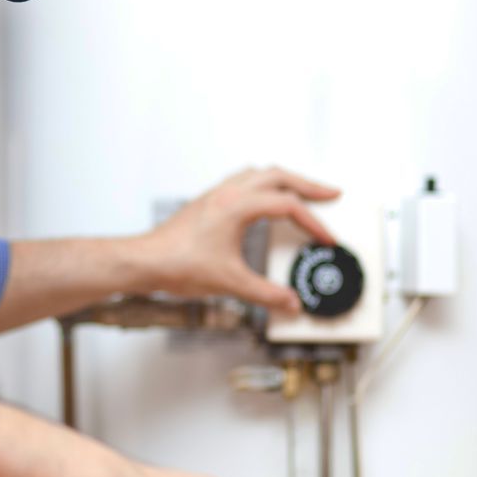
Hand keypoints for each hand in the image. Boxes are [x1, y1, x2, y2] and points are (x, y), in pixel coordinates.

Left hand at [140, 167, 340, 312]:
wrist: (144, 261)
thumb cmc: (177, 265)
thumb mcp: (230, 283)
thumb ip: (266, 294)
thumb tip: (290, 302)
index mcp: (237, 206)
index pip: (287, 206)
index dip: (313, 223)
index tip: (326, 239)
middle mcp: (227, 193)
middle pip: (278, 176)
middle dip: (308, 185)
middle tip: (331, 194)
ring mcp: (215, 194)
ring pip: (259, 173)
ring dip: (284, 180)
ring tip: (302, 192)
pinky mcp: (207, 202)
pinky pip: (242, 181)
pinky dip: (263, 185)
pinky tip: (265, 200)